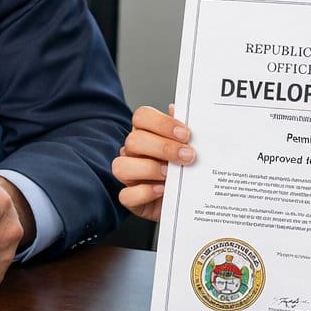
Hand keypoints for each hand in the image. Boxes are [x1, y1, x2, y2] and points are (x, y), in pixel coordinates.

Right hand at [112, 104, 193, 221]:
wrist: (188, 201)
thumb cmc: (185, 171)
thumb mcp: (188, 148)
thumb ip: (183, 130)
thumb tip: (177, 109)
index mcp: (146, 134)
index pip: (141, 117)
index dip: (162, 123)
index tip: (185, 133)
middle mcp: (133, 152)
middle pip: (134, 140)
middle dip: (163, 147)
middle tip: (188, 156)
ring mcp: (129, 176)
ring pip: (122, 166)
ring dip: (150, 169)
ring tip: (172, 175)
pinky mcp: (130, 199)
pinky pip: (126, 195)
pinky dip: (144, 193)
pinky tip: (162, 190)